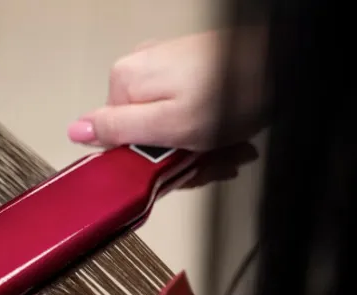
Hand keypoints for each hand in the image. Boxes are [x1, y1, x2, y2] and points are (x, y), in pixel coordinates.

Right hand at [68, 30, 266, 186]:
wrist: (282, 63)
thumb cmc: (233, 93)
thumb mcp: (169, 124)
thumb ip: (118, 129)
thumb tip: (74, 130)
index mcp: (125, 83)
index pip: (115, 141)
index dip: (145, 164)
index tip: (175, 170)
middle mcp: (139, 73)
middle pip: (144, 137)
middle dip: (177, 159)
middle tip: (207, 162)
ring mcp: (164, 72)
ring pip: (167, 130)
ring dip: (198, 150)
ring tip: (227, 151)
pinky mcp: (185, 75)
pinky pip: (184, 116)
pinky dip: (205, 132)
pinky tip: (228, 139)